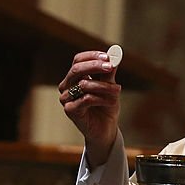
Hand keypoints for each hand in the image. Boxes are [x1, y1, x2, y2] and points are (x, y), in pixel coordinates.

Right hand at [58, 51, 119, 167]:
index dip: (92, 56)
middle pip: (76, 69)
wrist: (106, 129)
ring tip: (117, 90)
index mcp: (75, 77)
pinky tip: (110, 102)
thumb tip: (114, 55)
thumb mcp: (110, 86)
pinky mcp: (70, 111)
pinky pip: (86, 99)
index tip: (108, 57)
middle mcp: (67, 86)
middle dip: (95, 66)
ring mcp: (66, 99)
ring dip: (104, 86)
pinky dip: (101, 98)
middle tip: (111, 67)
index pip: (78, 60)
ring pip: (84, 84)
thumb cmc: (106, 107)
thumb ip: (109, 72)